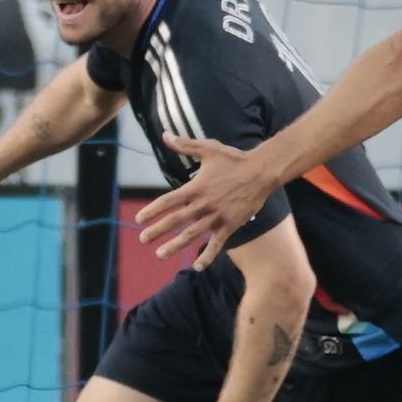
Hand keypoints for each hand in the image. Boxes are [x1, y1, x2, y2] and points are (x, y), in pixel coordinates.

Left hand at [137, 134, 273, 267]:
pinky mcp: (230, 225)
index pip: (168, 201)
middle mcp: (204, 204)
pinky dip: (207, 255)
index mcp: (196, 187)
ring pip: (192, 234)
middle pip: (176, 220)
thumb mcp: (208, 149)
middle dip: (157, 230)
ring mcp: (217, 217)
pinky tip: (197, 266)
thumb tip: (165, 135)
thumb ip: (185, 145)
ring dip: (175, 245)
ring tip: (161, 254)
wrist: (262, 172)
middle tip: (142, 239)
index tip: (139, 219)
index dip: (152, 210)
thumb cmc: (234, 159)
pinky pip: (217, 244)